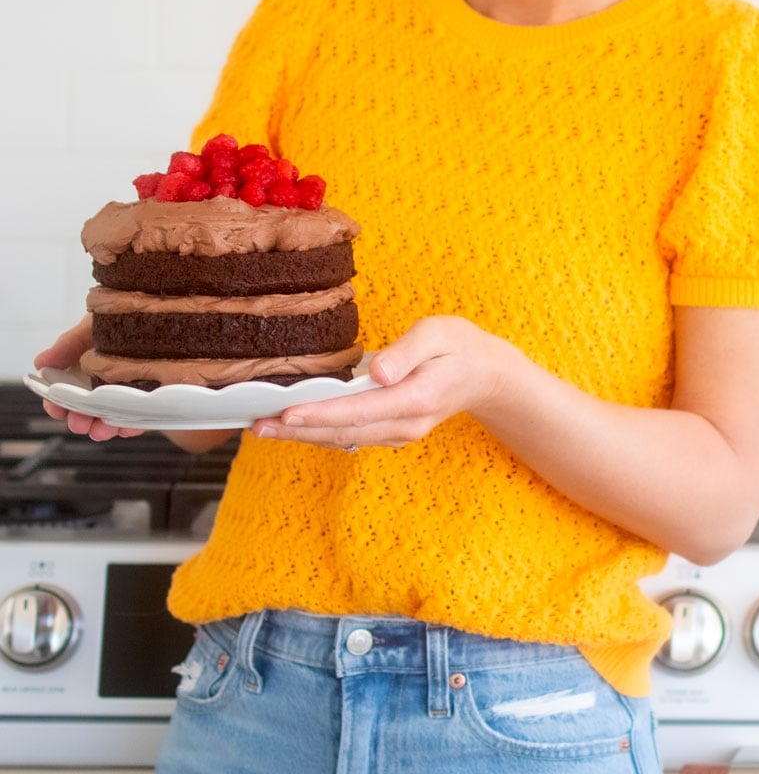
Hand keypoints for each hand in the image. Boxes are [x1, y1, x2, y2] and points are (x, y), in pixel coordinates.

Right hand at [34, 317, 144, 442]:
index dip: (57, 403)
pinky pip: (140, 416)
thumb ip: (68, 344)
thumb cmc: (124, 317)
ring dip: (103, 426)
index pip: (65, 392)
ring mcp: (127, 392)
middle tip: (79, 424)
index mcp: (84, 369)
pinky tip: (128, 426)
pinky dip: (132, 424)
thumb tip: (40, 363)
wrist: (165, 312)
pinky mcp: (151, 399)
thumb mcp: (93, 326)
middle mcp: (104, 384)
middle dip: (80, 419)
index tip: (55, 409)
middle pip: (87, 409)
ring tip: (101, 430)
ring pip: (111, 416)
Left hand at [249, 315, 513, 451]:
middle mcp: (406, 424)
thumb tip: (376, 372)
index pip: (359, 410)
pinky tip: (295, 428)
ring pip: (344, 439)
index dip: (320, 413)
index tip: (286, 413)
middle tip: (257, 426)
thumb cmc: (459, 347)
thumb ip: (407, 352)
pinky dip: (321, 433)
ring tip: (264, 429)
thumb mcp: (439, 333)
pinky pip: (352, 436)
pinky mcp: (393, 432)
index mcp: (416, 398)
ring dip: (304, 436)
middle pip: (344, 432)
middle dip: (298, 431)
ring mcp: (400, 433)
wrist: (487, 376)